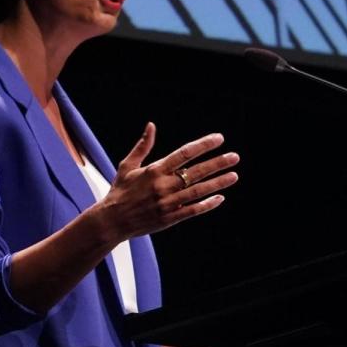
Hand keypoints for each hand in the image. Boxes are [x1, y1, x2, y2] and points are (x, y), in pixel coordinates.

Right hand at [91, 122, 238, 242]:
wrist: (112, 220)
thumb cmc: (119, 191)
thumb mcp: (127, 166)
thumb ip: (142, 146)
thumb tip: (151, 126)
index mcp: (154, 170)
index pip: (184, 153)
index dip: (203, 145)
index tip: (219, 139)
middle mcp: (163, 185)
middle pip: (196, 171)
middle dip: (217, 163)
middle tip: (234, 157)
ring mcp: (168, 202)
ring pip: (198, 191)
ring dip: (218, 183)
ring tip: (233, 175)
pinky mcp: (170, 218)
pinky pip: (193, 210)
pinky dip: (207, 204)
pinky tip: (220, 198)